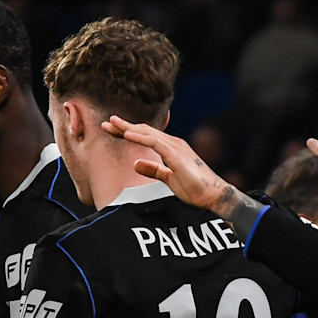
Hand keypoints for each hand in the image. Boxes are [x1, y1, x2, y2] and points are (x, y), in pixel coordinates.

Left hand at [102, 115, 235, 213]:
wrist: (211, 194)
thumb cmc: (193, 186)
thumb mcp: (168, 178)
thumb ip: (153, 170)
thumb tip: (135, 164)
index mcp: (170, 148)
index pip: (145, 136)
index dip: (127, 132)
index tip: (111, 130)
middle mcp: (172, 143)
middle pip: (144, 131)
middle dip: (124, 127)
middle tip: (105, 123)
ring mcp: (174, 147)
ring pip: (147, 133)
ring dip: (128, 128)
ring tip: (111, 123)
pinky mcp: (175, 155)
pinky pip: (154, 142)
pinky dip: (140, 137)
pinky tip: (127, 134)